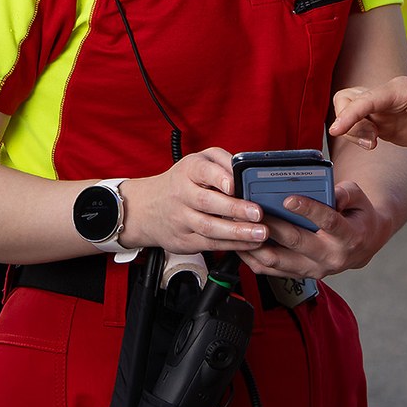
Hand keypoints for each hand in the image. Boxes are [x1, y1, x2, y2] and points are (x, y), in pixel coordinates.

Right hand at [121, 147, 269, 254]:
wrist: (147, 208)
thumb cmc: (182, 182)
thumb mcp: (199, 162)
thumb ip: (223, 162)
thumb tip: (246, 170)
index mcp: (188, 170)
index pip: (203, 171)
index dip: (220, 178)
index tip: (235, 185)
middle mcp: (182, 194)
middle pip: (207, 202)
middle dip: (235, 209)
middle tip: (258, 213)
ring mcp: (181, 219)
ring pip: (209, 227)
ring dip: (237, 232)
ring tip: (260, 233)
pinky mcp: (184, 240)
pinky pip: (210, 244)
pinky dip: (232, 245)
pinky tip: (250, 244)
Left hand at [240, 180, 384, 279]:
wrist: (362, 246)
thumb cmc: (357, 216)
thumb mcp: (358, 198)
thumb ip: (344, 192)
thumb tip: (326, 190)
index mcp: (349, 236)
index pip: (328, 222)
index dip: (308, 210)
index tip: (288, 199)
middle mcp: (332, 257)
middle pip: (297, 242)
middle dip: (273, 225)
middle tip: (253, 210)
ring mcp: (314, 270)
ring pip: (279, 260)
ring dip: (257, 243)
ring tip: (242, 225)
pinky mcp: (299, 275)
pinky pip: (270, 270)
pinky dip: (253, 257)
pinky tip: (241, 241)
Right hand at [329, 77, 406, 154]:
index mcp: (399, 89)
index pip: (367, 98)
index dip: (350, 113)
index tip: (336, 130)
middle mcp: (387, 98)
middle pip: (349, 99)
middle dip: (350, 121)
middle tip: (370, 142)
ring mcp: (384, 111)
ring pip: (351, 112)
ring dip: (352, 129)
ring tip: (372, 144)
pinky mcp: (385, 125)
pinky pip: (359, 126)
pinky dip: (357, 135)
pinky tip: (372, 145)